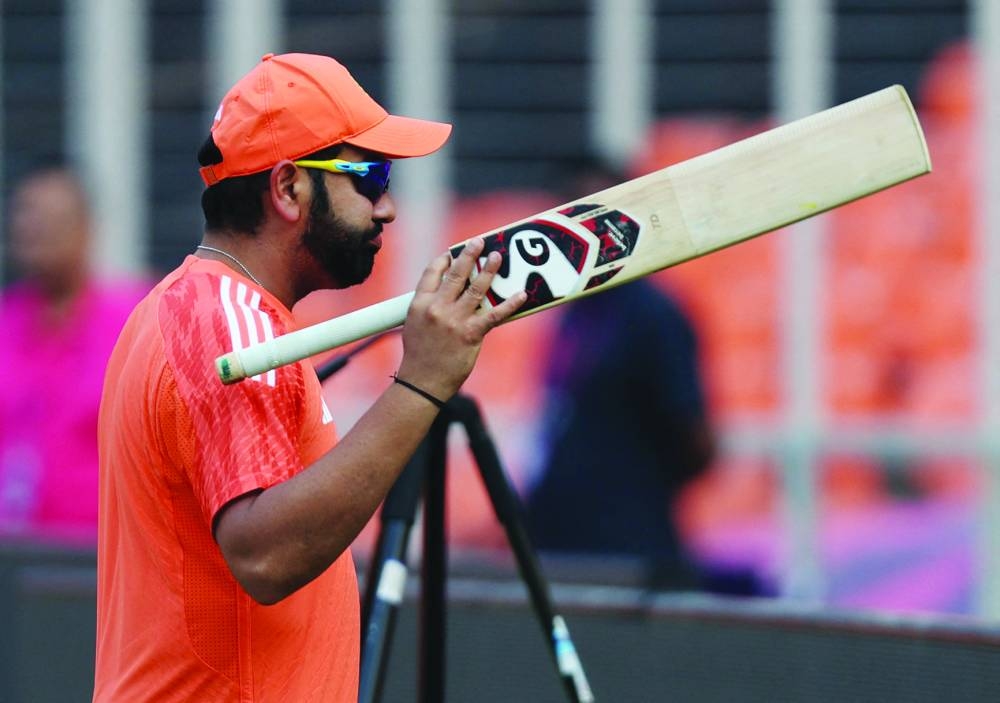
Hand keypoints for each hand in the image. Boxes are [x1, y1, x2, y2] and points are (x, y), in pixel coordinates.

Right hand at [397, 238, 526, 400]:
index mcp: (420, 304)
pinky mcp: (471, 333)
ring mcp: (455, 320)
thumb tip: (442, 292)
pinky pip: (494, 314)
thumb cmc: (419, 355)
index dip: (444, 259)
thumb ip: (427, 306)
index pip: (432, 272)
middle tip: (479, 241)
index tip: (453, 252)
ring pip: (476, 288)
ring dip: (489, 270)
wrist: (422, 382)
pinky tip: (522, 295)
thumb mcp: (414, 324)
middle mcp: (437, 308)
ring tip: (498, 257)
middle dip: (469, 255)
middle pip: (455, 274)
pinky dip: (510, 303)